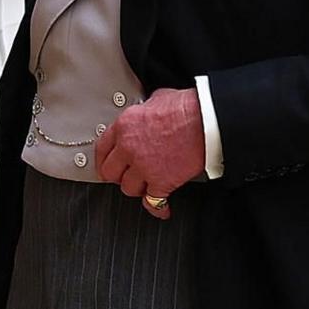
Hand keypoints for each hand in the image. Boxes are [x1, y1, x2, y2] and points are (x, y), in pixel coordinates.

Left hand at [94, 86, 204, 220]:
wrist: (206, 121)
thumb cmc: (186, 107)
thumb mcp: (156, 99)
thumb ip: (145, 110)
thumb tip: (148, 111)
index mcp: (124, 126)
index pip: (102, 149)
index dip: (104, 160)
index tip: (106, 164)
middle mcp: (129, 148)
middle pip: (110, 172)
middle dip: (117, 176)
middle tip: (124, 176)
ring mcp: (144, 167)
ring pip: (128, 188)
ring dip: (137, 188)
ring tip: (145, 185)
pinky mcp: (161, 182)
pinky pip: (153, 202)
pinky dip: (157, 207)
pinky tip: (161, 209)